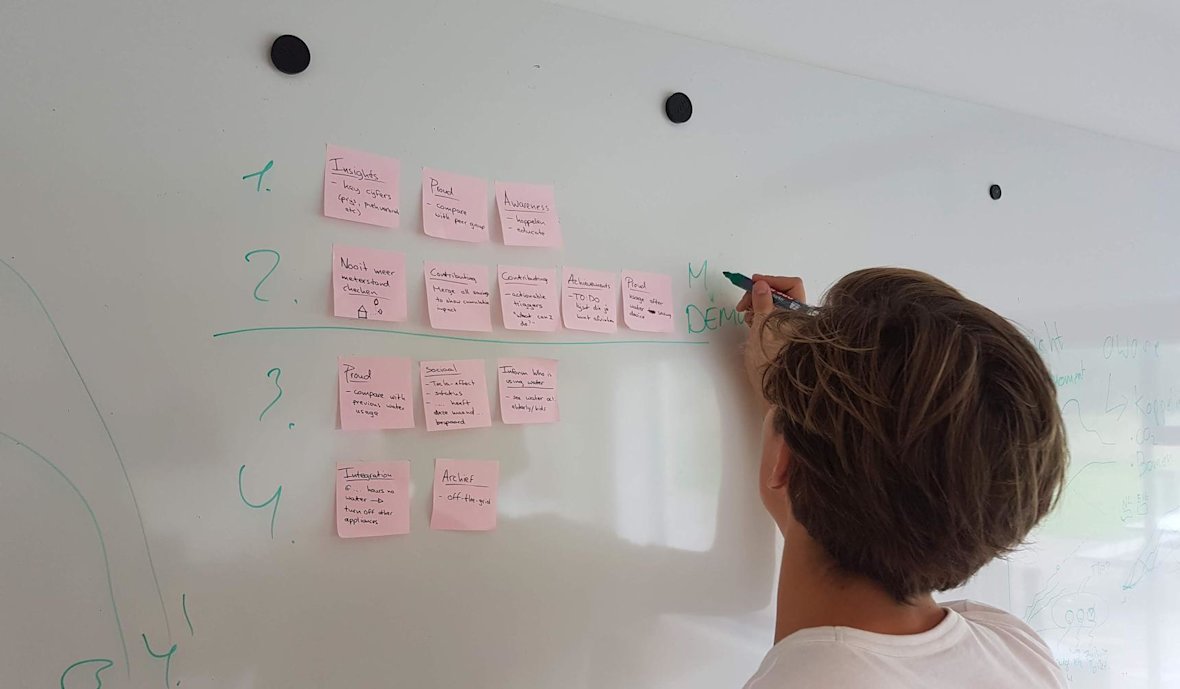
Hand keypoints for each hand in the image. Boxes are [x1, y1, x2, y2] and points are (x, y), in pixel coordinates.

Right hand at [737, 275, 806, 395]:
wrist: (774, 393)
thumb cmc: (769, 363)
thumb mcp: (761, 327)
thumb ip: (762, 302)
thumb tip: (761, 284)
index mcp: (799, 314)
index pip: (791, 285)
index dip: (772, 280)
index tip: (753, 283)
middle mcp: (799, 320)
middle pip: (782, 294)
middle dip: (761, 293)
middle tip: (744, 302)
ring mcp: (791, 329)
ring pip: (776, 307)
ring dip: (758, 306)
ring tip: (746, 317)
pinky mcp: (783, 338)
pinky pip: (773, 319)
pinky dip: (761, 317)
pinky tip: (750, 325)